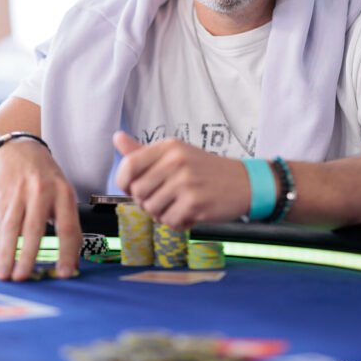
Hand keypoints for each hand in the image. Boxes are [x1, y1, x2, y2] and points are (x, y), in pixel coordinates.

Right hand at [0, 139, 80, 280]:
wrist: (18, 151)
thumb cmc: (45, 178)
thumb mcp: (63, 193)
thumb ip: (67, 223)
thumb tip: (74, 262)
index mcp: (64, 193)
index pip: (68, 227)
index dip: (67, 252)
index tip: (65, 273)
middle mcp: (42, 192)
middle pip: (35, 229)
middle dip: (29, 256)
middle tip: (25, 278)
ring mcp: (20, 194)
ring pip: (12, 228)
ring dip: (8, 255)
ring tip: (6, 275)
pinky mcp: (2, 197)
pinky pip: (0, 225)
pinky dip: (0, 245)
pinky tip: (0, 261)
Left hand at [113, 132, 249, 229]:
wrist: (244, 183)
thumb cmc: (205, 170)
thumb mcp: (176, 154)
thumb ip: (143, 151)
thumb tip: (117, 137)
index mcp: (168, 147)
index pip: (129, 165)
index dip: (125, 182)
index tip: (135, 188)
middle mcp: (176, 161)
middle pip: (137, 192)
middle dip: (147, 202)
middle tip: (165, 199)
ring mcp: (186, 182)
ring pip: (151, 209)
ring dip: (162, 214)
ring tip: (178, 206)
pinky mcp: (195, 203)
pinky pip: (169, 222)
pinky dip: (177, 223)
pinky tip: (190, 214)